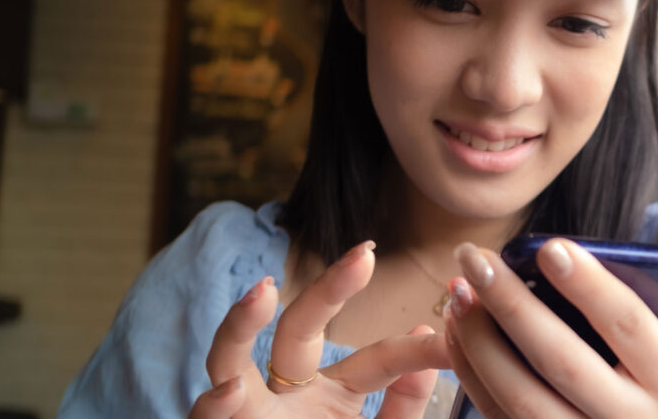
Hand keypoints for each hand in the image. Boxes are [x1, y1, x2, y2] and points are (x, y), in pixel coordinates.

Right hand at [189, 241, 449, 418]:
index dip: (412, 350)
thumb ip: (401, 407)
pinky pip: (207, 416)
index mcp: (331, 395)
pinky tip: (229, 393)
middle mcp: (286, 394)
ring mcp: (244, 411)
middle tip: (364, 255)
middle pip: (301, 331)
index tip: (451, 337)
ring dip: (240, 325)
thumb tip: (428, 348)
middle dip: (328, 290)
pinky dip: (214, 405)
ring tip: (260, 293)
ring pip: (229, 358)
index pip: (376, 361)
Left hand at [444, 239, 657, 417]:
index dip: (588, 284)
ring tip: (458, 289)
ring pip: (519, 394)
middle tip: (476, 258)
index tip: (549, 247)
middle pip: (560, 358)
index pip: (628, 325)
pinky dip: (471, 372)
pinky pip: (498, 415)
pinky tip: (456, 329)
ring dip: (479, 339)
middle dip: (512, 304)